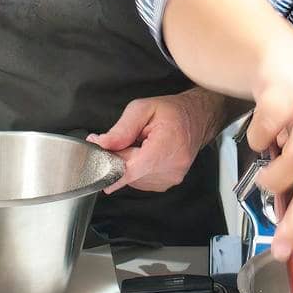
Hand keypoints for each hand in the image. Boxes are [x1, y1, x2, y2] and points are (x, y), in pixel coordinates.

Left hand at [87, 88, 228, 193]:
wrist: (197, 118)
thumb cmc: (172, 112)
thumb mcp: (142, 108)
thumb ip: (121, 129)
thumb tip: (102, 144)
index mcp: (166, 146)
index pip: (132, 170)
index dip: (110, 172)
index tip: (96, 173)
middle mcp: (171, 167)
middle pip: (129, 173)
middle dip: (118, 158)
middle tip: (118, 141)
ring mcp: (170, 178)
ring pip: (133, 179)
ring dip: (128, 164)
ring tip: (139, 145)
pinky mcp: (167, 184)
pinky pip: (141, 181)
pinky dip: (137, 169)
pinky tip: (145, 155)